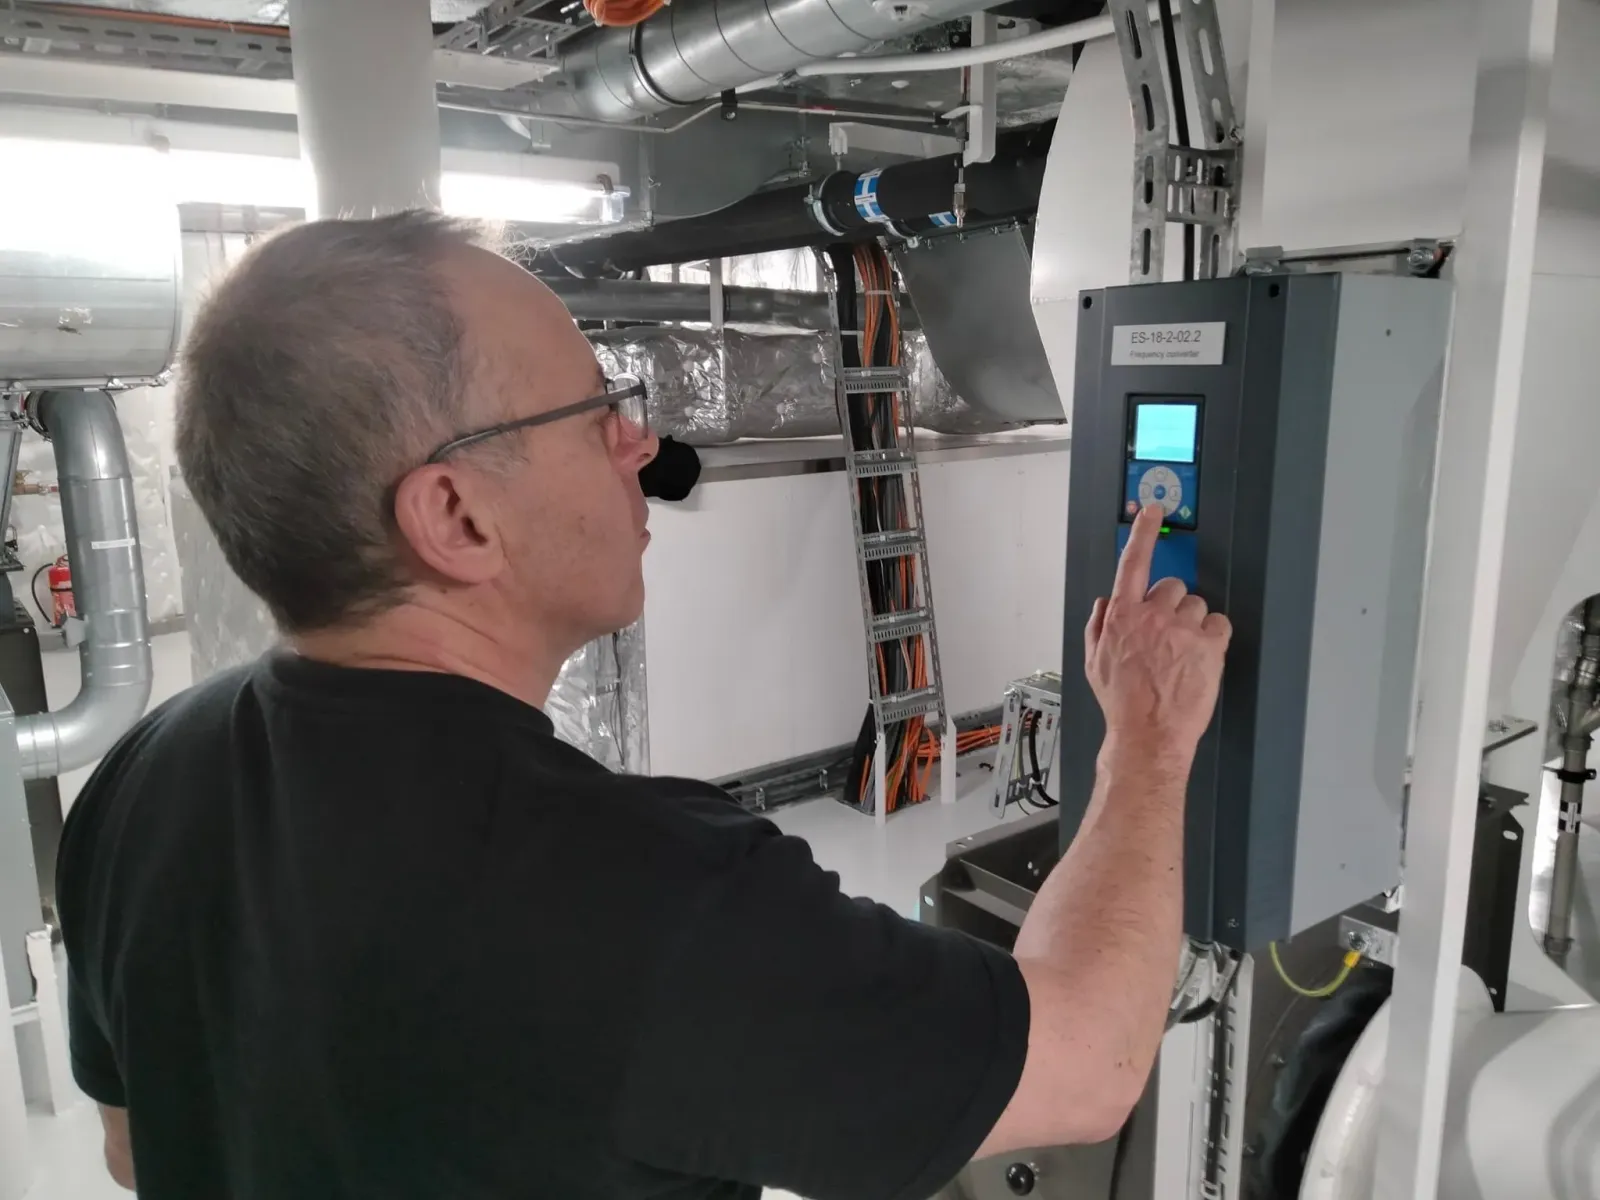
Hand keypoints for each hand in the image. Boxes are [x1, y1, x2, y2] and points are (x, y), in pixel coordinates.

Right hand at [1085, 505, 1230, 766]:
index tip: (1152, 510)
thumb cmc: (1121, 703)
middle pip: (1172, 587)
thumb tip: (1105, 604)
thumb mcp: (1093, 663)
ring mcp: (1182, 629)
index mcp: (1121, 616)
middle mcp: (1152, 616)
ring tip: (1183, 654)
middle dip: (1171, 607)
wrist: (1148, 734)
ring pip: (1197, 606)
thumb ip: (1097, 626)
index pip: (1133, 563)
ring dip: (1193, 625)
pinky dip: (1214, 638)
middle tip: (1167, 636)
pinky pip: (1219, 624)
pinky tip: (1201, 658)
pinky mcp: (1210, 645)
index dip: (1143, 533)